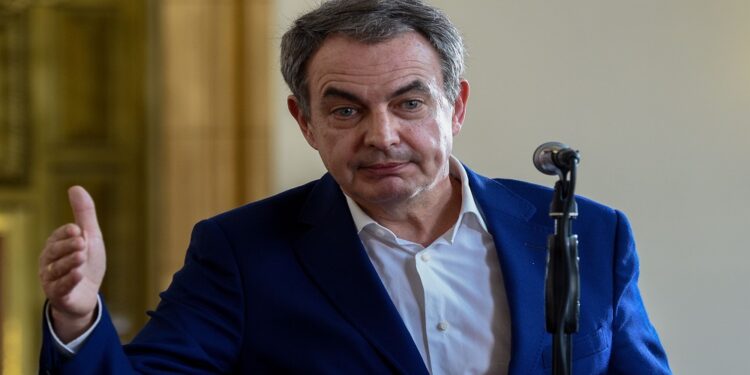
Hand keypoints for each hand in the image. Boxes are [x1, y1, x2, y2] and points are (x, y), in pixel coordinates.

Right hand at [39, 186, 106, 342]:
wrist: (87, 295)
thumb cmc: (87, 263)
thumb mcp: (91, 237)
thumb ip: (84, 213)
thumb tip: (75, 187)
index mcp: (55, 245)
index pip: (58, 236)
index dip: (67, 233)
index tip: (78, 230)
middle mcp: (49, 262)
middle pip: (54, 252)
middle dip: (68, 246)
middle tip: (82, 242)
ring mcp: (51, 279)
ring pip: (57, 269)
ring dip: (69, 262)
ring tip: (81, 257)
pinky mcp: (58, 295)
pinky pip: (61, 288)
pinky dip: (69, 281)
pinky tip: (78, 275)